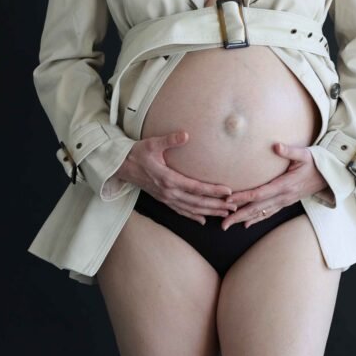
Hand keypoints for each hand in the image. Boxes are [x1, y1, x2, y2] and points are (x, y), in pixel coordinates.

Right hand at [116, 130, 235, 224]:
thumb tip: (185, 135)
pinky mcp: (163, 199)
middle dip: (216, 205)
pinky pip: (180, 211)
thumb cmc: (137, 153)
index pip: (196, 187)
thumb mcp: (152, 143)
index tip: (228, 191)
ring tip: (225, 214)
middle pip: (197, 202)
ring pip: (191, 209)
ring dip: (209, 212)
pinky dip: (193, 216)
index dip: (212, 190)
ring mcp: (165, 198)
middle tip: (234, 206)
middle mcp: (168, 192)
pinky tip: (203, 220)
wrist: (121, 166)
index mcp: (168, 179)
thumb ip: (169, 140)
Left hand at [220, 142, 332, 229]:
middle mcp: (283, 197)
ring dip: (244, 219)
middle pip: (257, 208)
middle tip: (222, 223)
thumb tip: (276, 146)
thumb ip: (289, 151)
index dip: (244, 197)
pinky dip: (257, 218)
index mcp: (285, 185)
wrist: (330, 176)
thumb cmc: (316, 162)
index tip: (229, 200)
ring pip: (261, 213)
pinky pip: (268, 213)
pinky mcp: (286, 202)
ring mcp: (285, 201)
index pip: (260, 193)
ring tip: (228, 225)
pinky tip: (246, 224)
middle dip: (238, 216)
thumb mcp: (304, 154)